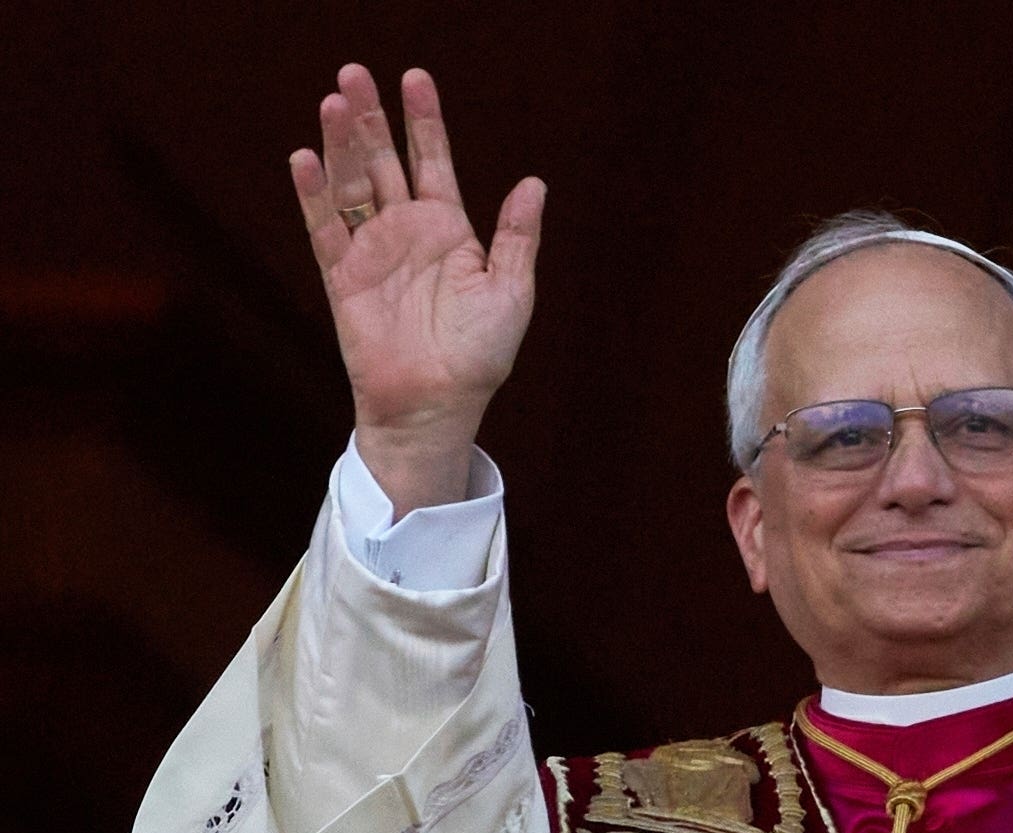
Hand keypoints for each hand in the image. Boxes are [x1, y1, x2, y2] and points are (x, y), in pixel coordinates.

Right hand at [290, 64, 545, 514]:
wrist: (438, 406)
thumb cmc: (480, 356)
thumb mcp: (511, 292)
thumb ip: (516, 237)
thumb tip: (533, 182)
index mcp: (449, 230)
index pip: (433, 161)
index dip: (424, 121)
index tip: (415, 78)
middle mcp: (406, 232)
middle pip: (382, 160)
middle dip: (371, 118)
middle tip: (355, 72)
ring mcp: (371, 252)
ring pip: (349, 184)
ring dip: (340, 143)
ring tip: (334, 100)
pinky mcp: (342, 277)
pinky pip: (324, 228)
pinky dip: (313, 194)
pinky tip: (305, 158)